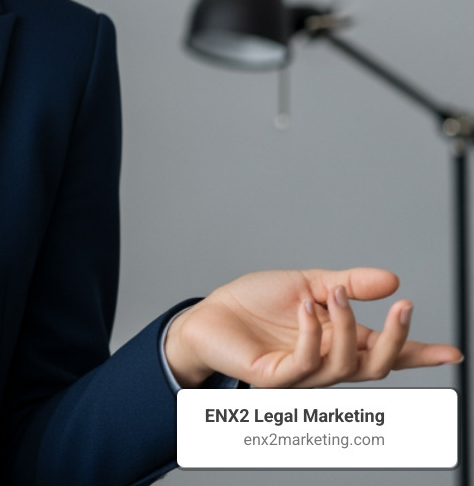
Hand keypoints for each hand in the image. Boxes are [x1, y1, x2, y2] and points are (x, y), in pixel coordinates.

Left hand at [164, 267, 462, 388]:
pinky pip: (305, 363)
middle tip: (403, 308)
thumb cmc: (254, 305)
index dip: (419, 354)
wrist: (208, 315)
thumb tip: (392, 279)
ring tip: (334, 293)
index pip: (385, 352)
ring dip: (346, 324)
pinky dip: (313, 333)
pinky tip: (307, 308)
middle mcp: (325, 362)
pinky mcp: (275, 377)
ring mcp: (301, 374)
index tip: (454, 353)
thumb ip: (350, 283)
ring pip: (345, 365)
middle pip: (376, 367)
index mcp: (338, 341)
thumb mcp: (308, 283)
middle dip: (396, 340)